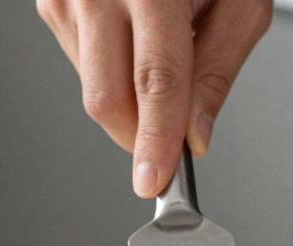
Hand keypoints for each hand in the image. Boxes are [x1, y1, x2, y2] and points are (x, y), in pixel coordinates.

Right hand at [37, 0, 272, 196]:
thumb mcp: (240, 2)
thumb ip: (217, 71)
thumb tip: (194, 135)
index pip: (154, 80)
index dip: (154, 139)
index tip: (153, 181)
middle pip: (107, 98)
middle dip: (138, 137)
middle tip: (168, 148)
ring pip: (93, 89)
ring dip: (130, 99)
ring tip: (160, 50)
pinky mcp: (51, 4)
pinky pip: (80, 66)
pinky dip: (113, 72)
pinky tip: (133, 39)